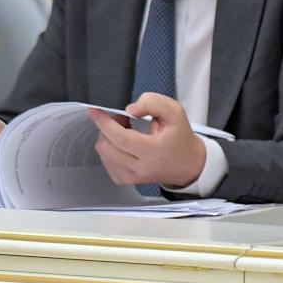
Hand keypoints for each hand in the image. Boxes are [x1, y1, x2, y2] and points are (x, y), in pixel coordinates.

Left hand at [88, 93, 205, 189]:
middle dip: (108, 126)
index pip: (121, 138)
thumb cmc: (180, 138)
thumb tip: (130, 110)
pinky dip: (109, 148)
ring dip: (108, 137)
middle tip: (124, 118)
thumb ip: (153, 103)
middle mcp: (140, 168)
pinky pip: (105, 161)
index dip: (105, 123)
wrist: (188, 164)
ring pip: (103, 152)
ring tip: (126, 131)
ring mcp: (131, 177)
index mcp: (154, 152)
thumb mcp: (175, 112)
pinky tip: (123, 144)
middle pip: (107, 145)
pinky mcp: (125, 180)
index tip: (95, 111)